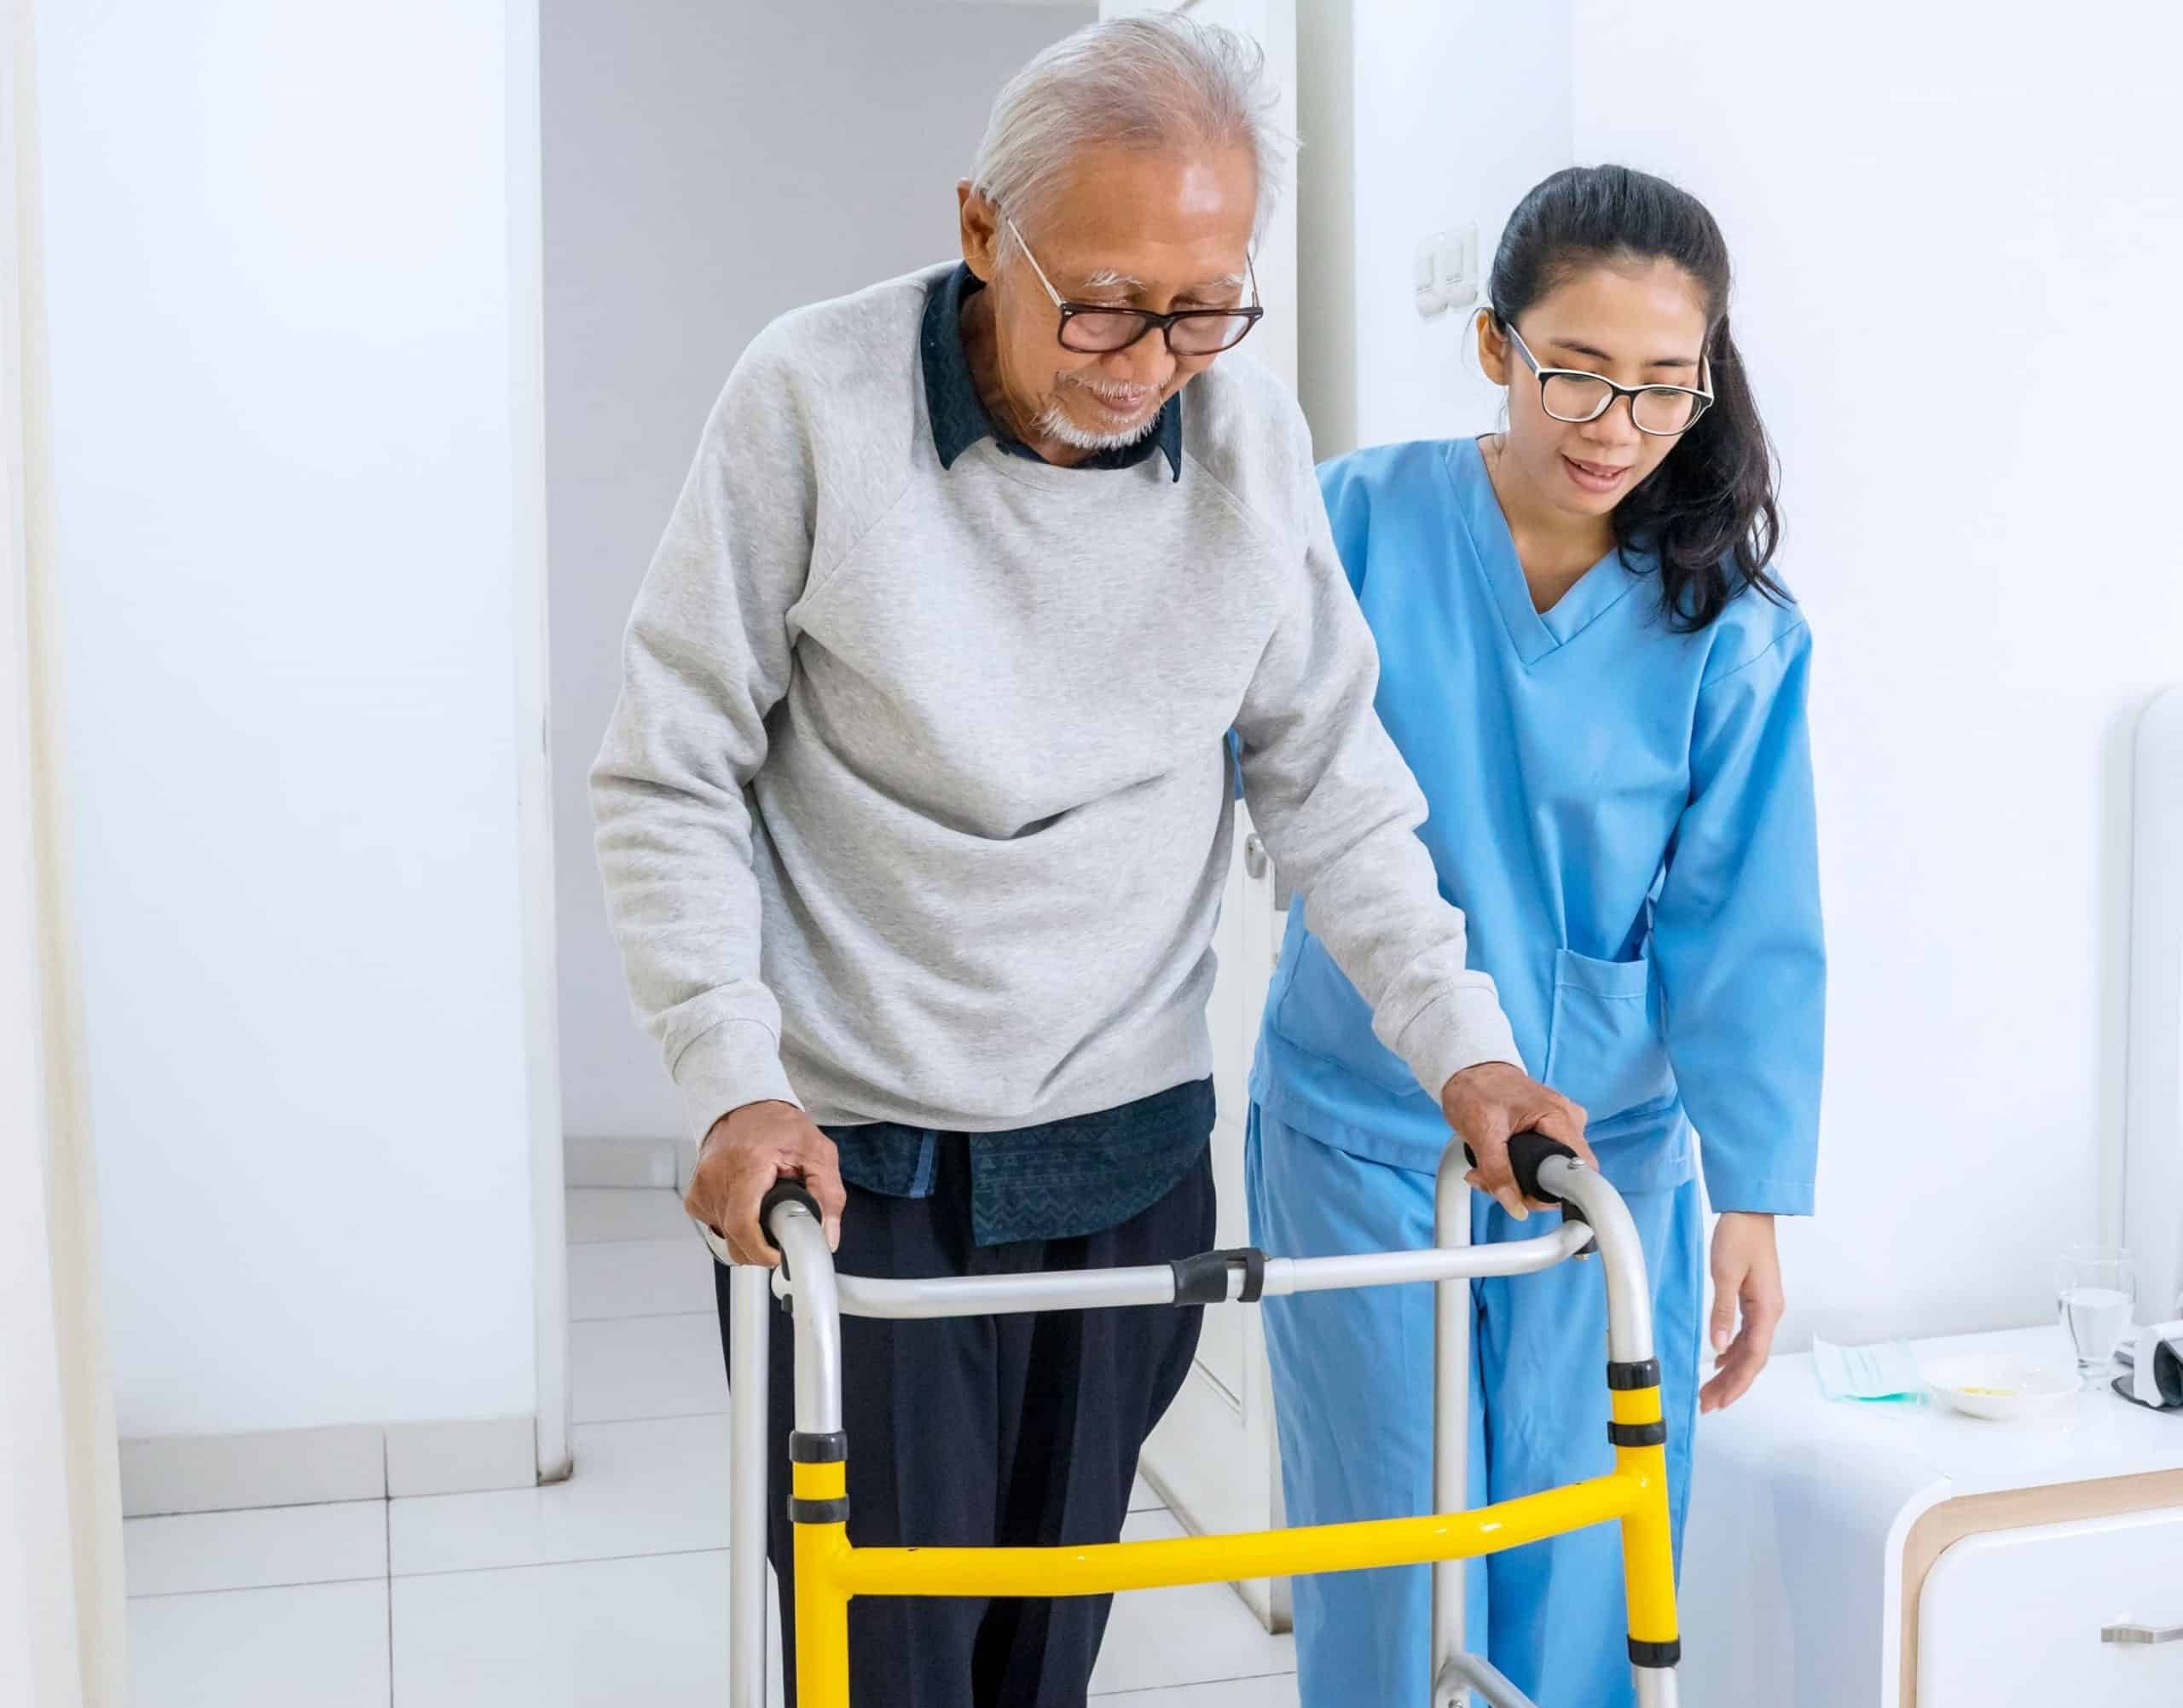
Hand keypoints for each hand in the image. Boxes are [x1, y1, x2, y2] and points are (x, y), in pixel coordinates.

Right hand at [684, 1100, 845, 1267]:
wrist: (747, 1106)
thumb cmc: (780, 1127)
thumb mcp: (817, 1153)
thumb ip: (828, 1195)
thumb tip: (826, 1237)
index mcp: (748, 1164)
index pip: (744, 1224)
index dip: (762, 1250)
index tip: (780, 1254)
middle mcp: (717, 1177)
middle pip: (734, 1239)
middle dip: (761, 1248)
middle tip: (781, 1233)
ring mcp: (702, 1188)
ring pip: (725, 1238)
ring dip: (749, 1237)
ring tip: (766, 1212)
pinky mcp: (696, 1197)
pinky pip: (715, 1229)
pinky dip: (734, 1228)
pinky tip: (748, 1208)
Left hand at [1439, 1062, 1594, 1219]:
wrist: (1469, 1069)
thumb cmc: (1476, 1090)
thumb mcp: (1482, 1133)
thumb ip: (1498, 1172)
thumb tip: (1516, 1208)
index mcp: (1560, 1117)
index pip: (1582, 1169)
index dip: (1559, 1191)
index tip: (1527, 1197)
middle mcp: (1569, 1120)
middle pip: (1562, 1175)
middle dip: (1524, 1188)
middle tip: (1489, 1180)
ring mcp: (1560, 1125)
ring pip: (1548, 1171)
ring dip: (1514, 1180)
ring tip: (1484, 1170)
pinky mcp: (1549, 1130)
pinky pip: (1541, 1161)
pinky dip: (1515, 1169)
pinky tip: (1493, 1163)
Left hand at [1701, 1212, 1783, 1412]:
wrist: (1751, 1212)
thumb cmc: (1739, 1237)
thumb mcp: (1726, 1273)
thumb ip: (1723, 1311)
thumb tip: (1718, 1347)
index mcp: (1766, 1310)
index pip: (1753, 1358)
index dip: (1736, 1383)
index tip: (1718, 1401)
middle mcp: (1769, 1313)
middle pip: (1752, 1360)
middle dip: (1731, 1385)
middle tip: (1708, 1404)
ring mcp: (1764, 1307)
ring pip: (1749, 1349)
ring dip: (1731, 1371)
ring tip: (1710, 1391)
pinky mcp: (1756, 1300)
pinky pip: (1747, 1335)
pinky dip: (1732, 1352)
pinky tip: (1720, 1360)